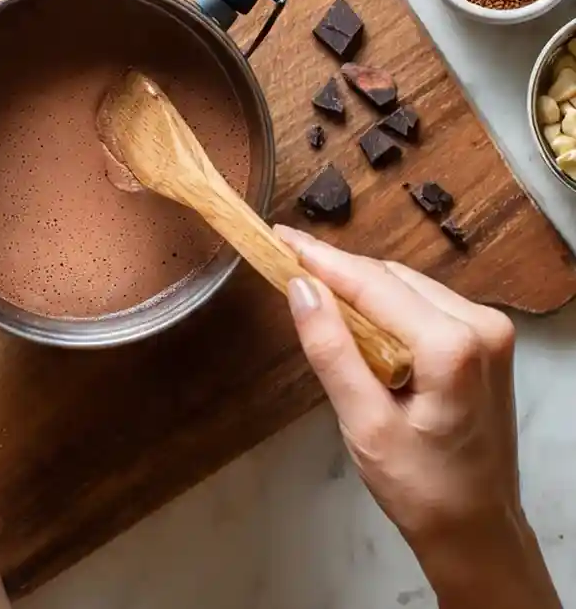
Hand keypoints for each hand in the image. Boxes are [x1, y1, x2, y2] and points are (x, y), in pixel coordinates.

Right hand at [277, 226, 559, 607]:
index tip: (278, 237)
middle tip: (284, 264)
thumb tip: (300, 287)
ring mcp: (488, 329)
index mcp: (453, 346)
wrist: (477, 528)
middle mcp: (480, 324)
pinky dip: (384, 304)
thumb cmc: (420, 487)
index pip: (372, 283)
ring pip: (405, 285)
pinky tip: (355, 316)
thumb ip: (331, 350)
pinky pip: (422, 302)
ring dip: (358, 287)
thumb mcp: (364, 423)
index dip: (319, 258)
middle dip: (336, 271)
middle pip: (390, 277)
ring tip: (312, 291)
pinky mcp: (484, 339)